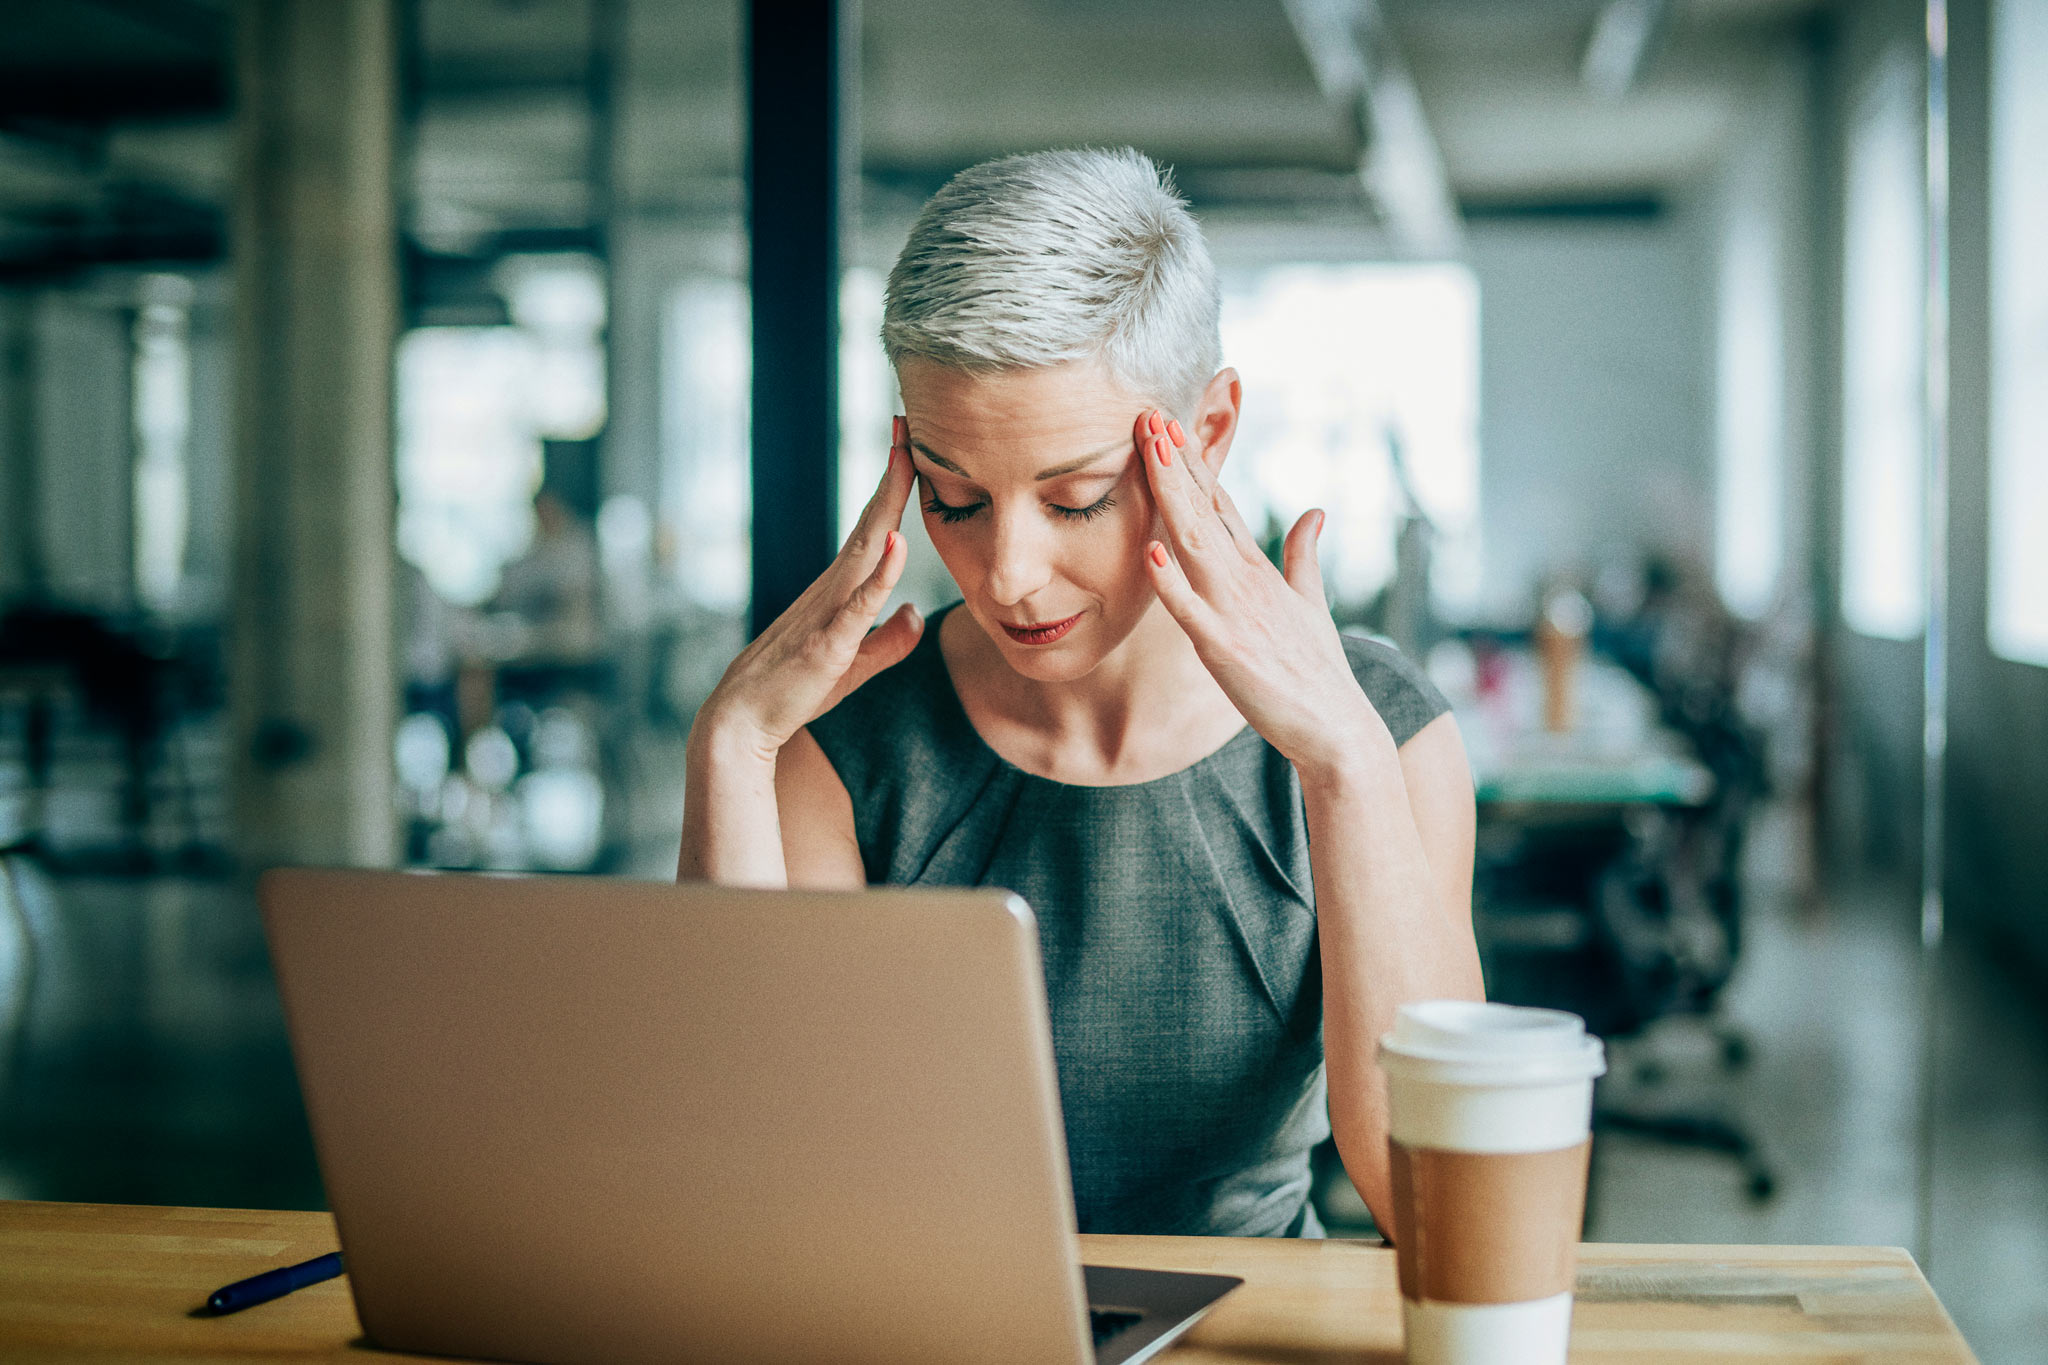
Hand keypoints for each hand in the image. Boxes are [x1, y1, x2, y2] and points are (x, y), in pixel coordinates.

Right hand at [695, 417, 921, 759]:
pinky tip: (897, 545)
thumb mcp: (855, 666)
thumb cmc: (793, 692)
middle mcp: (832, 590)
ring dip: (888, 506)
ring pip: (865, 551)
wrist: (743, 723)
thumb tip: (917, 614)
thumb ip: (888, 641)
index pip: (874, 530)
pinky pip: (857, 605)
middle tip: (907, 424)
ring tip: (906, 461)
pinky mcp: (827, 644)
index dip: (894, 489)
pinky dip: (880, 575)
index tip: (911, 446)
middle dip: (893, 475)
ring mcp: (828, 613)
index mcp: (839, 592)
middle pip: (871, 524)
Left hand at [1135, 409, 1382, 774]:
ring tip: (1153, 451)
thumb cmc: (1318, 671)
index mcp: (1259, 570)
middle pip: (1203, 509)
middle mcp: (1246, 581)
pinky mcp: (1224, 648)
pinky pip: (1190, 611)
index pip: (1221, 503)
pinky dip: (1170, 581)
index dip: (1195, 463)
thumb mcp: (1311, 603)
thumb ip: (1305, 556)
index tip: (1171, 423)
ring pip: (1194, 542)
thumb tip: (1314, 512)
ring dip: (1171, 495)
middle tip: (1150, 414)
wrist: (1338, 729)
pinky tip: (1150, 550)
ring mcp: (1234, 611)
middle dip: (1176, 462)